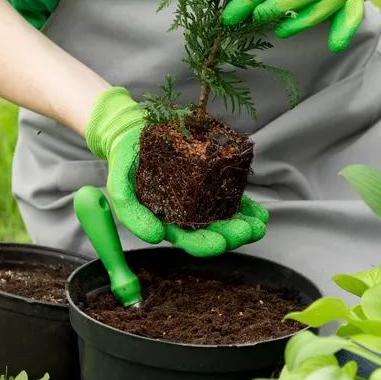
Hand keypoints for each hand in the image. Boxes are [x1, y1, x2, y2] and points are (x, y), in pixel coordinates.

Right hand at [84, 87, 268, 255]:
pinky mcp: (211, 179)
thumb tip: (156, 238)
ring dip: (245, 223)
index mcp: (167, 222)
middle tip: (247, 232)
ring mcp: (201, 198)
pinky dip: (246, 205)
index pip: (188, 240)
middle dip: (232, 234)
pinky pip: (231, 195)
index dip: (204, 244)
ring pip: (226, 217)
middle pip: (213, 231)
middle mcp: (187, 215)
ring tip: (259, 225)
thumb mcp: (120, 190)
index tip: (220, 244)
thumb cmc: (124, 166)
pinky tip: (260, 212)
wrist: (131, 135)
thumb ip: (134, 215)